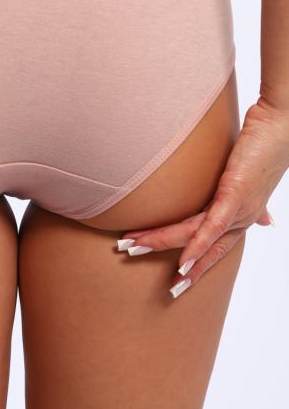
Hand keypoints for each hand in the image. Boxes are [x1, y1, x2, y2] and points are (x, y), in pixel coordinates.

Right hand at [120, 97, 288, 297]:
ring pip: (195, 236)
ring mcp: (239, 208)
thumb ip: (251, 200)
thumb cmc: (264, 145)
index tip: (177, 284)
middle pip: (205, 251)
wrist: (282, 122)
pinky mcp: (235, 194)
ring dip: (162, 244)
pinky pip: (212, 225)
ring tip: (133, 246)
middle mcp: (241, 218)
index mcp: (241, 216)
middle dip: (181, 270)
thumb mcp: (250, 176)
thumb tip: (267, 221)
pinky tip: (180, 258)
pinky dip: (196, 244)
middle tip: (159, 285)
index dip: (198, 268)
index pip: (216, 249)